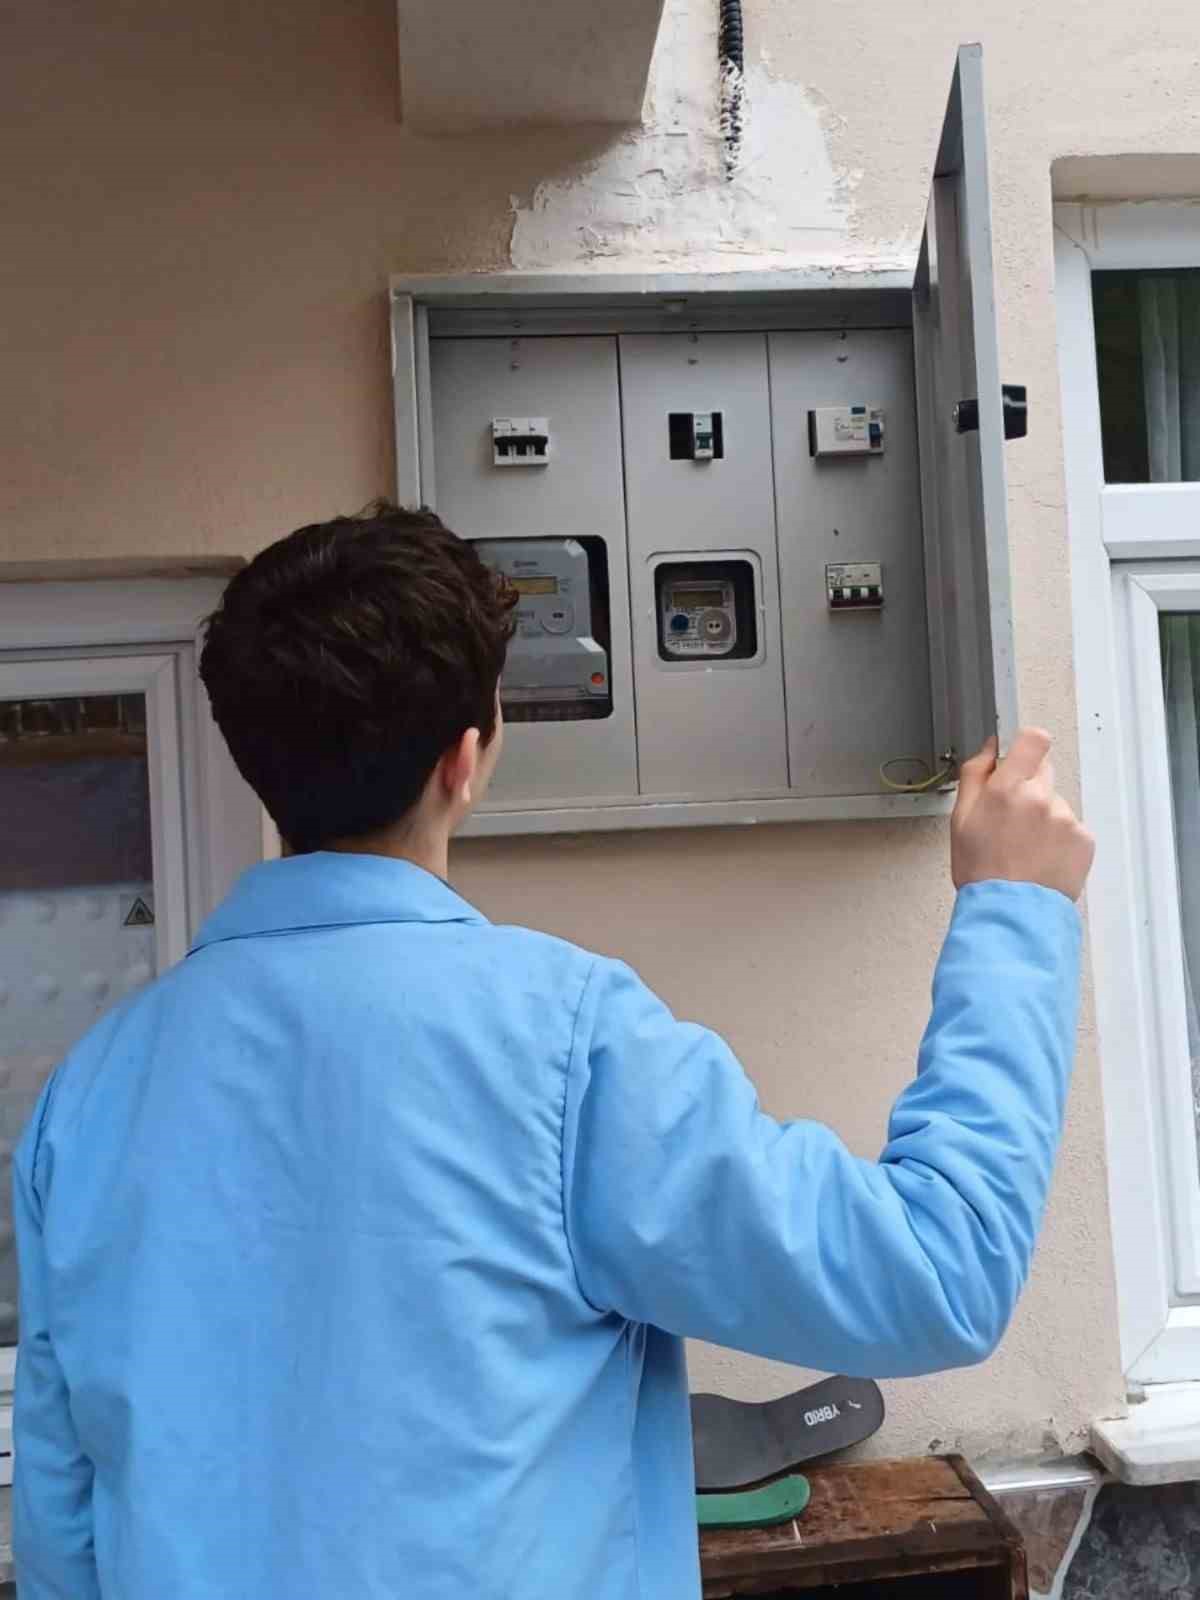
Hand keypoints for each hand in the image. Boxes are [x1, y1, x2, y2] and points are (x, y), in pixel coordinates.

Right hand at [951, 728, 1094, 901]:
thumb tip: (989, 749)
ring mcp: (1066, 818)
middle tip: (1012, 820)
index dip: (1027, 746)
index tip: (1020, 758)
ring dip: (1044, 818)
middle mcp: (1040, 798)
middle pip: (1043, 773)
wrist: (1011, 913)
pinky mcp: (1083, 839)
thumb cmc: (981, 871)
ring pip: (1056, 804)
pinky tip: (1041, 859)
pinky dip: (1059, 840)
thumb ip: (975, 775)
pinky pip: (1071, 828)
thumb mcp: (960, 819)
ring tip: (1026, 849)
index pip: (1034, 740)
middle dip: (1029, 788)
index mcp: (1007, 788)